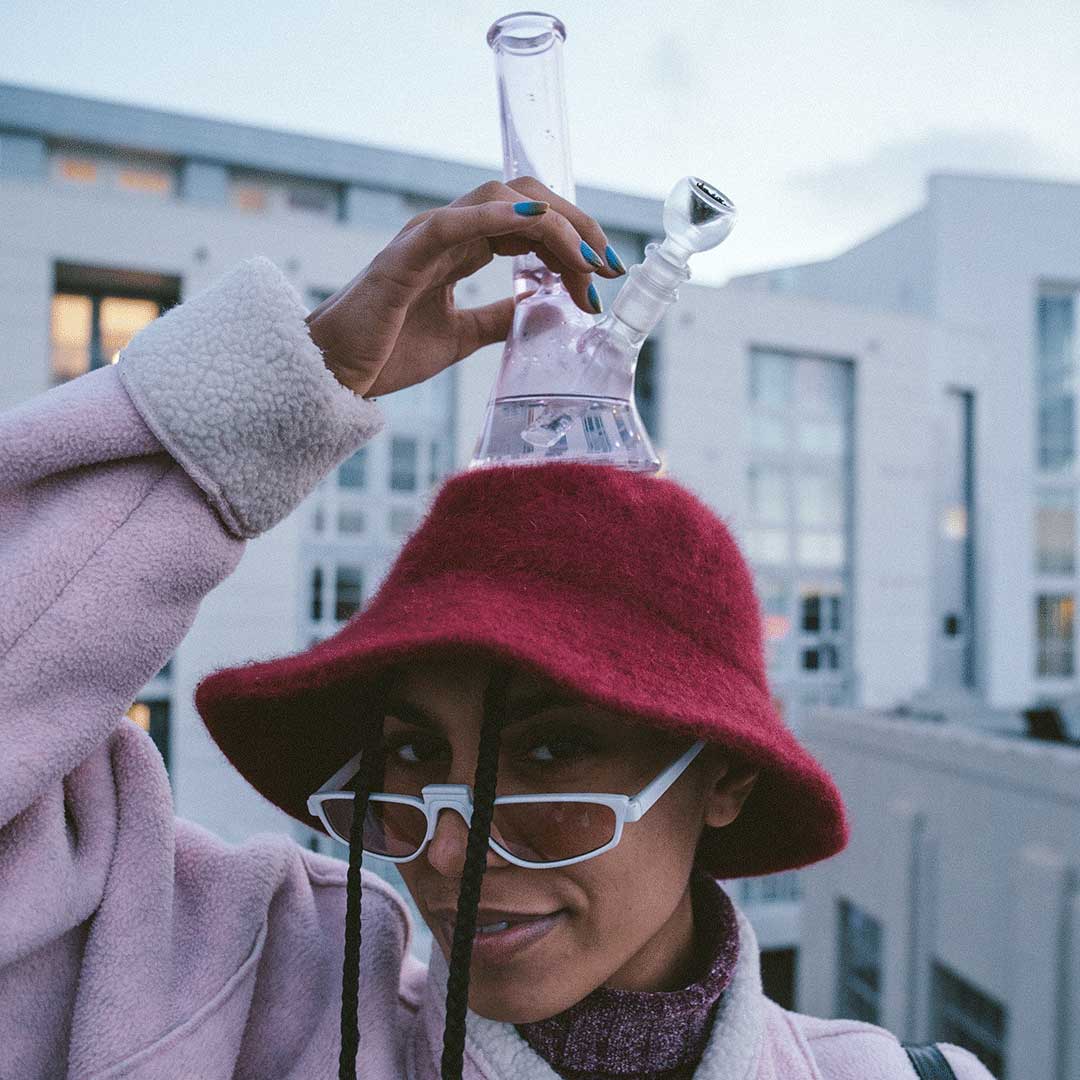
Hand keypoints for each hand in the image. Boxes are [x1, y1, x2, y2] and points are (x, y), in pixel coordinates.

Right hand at [304, 177, 625, 398]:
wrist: (334, 373)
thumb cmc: (386, 351)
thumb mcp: (460, 337)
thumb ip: (497, 319)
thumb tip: (541, 312)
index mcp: (461, 247)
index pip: (530, 225)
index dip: (573, 243)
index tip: (605, 278)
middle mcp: (449, 232)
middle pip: (526, 201)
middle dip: (577, 226)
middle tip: (610, 266)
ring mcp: (427, 237)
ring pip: (502, 200)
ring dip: (555, 225)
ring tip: (587, 261)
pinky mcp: (407, 255)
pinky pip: (457, 222)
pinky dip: (500, 216)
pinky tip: (537, 224)